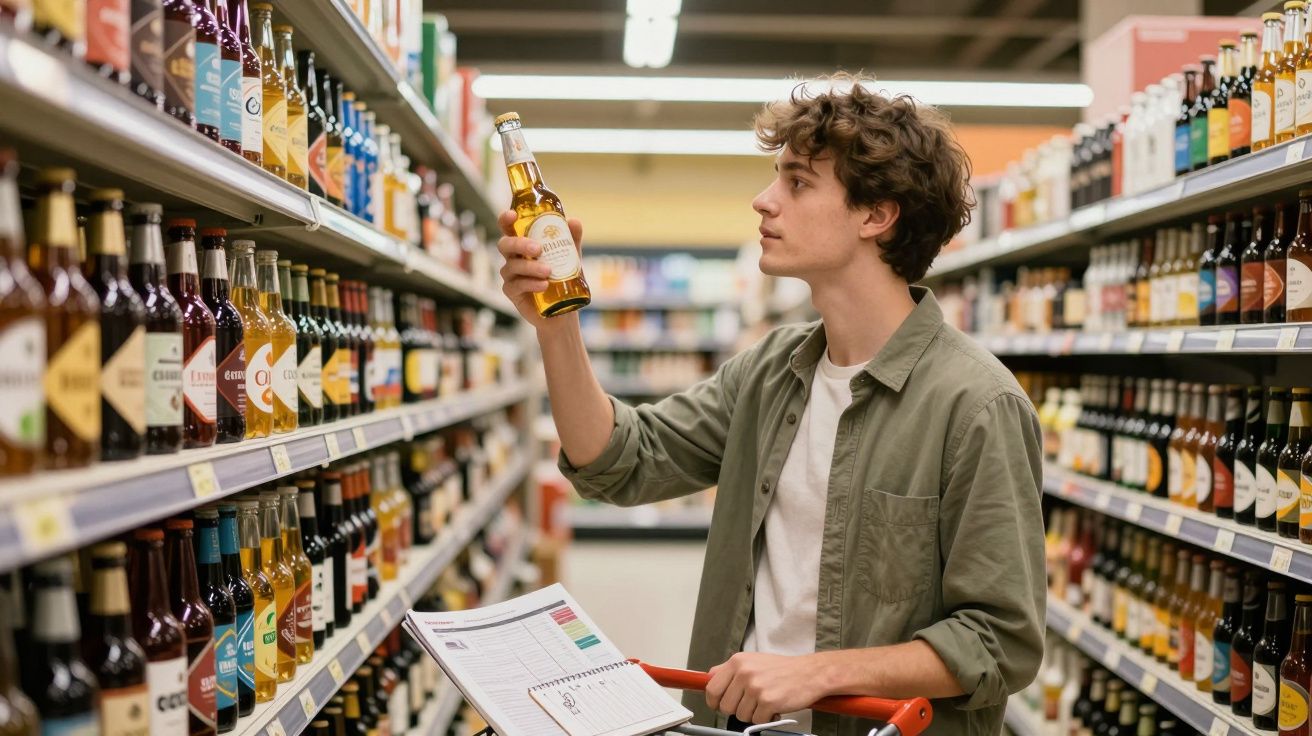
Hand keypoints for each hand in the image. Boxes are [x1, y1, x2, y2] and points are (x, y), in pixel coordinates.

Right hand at [496, 210, 583, 330]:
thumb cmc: (563, 279)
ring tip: (548, 271)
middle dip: (519, 244)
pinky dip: (530, 284)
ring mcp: (511, 276)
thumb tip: (573, 221)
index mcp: (523, 245)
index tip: (512, 215)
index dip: (506, 220)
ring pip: (511, 266)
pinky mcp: (513, 293)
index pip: (509, 229)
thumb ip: (571, 240)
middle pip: (505, 245)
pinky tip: (543, 285)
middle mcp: (513, 258)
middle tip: (538, 249)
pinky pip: (516, 285)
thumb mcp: (571, 257)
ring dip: (530, 267)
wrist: (563, 311)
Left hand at [704, 652, 830, 725]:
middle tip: (751, 704)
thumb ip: (730, 669)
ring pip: (741, 715)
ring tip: (765, 702)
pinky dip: (766, 718)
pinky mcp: (768, 702)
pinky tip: (774, 707)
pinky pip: (757, 720)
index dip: (714, 701)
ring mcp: (756, 687)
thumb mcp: (753, 660)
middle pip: (725, 706)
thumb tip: (709, 677)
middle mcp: (744, 673)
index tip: (718, 705)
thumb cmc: (782, 669)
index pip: (712, 688)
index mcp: (737, 662)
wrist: (810, 673)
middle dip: (737, 709)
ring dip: (753, 714)